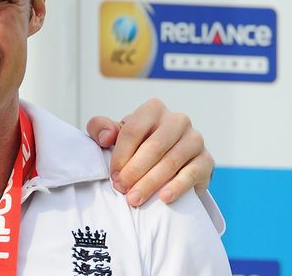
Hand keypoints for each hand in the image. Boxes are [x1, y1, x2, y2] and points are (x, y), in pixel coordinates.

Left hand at [86, 99, 213, 206]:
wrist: (162, 162)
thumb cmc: (134, 145)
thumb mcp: (113, 134)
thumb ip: (100, 127)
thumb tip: (105, 136)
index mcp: (153, 109)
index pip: (134, 130)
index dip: (121, 154)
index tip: (113, 175)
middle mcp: (177, 120)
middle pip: (154, 146)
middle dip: (134, 171)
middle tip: (121, 189)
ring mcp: (195, 139)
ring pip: (171, 161)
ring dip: (151, 182)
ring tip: (135, 198)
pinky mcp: (207, 160)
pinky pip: (192, 173)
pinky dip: (177, 187)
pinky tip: (163, 198)